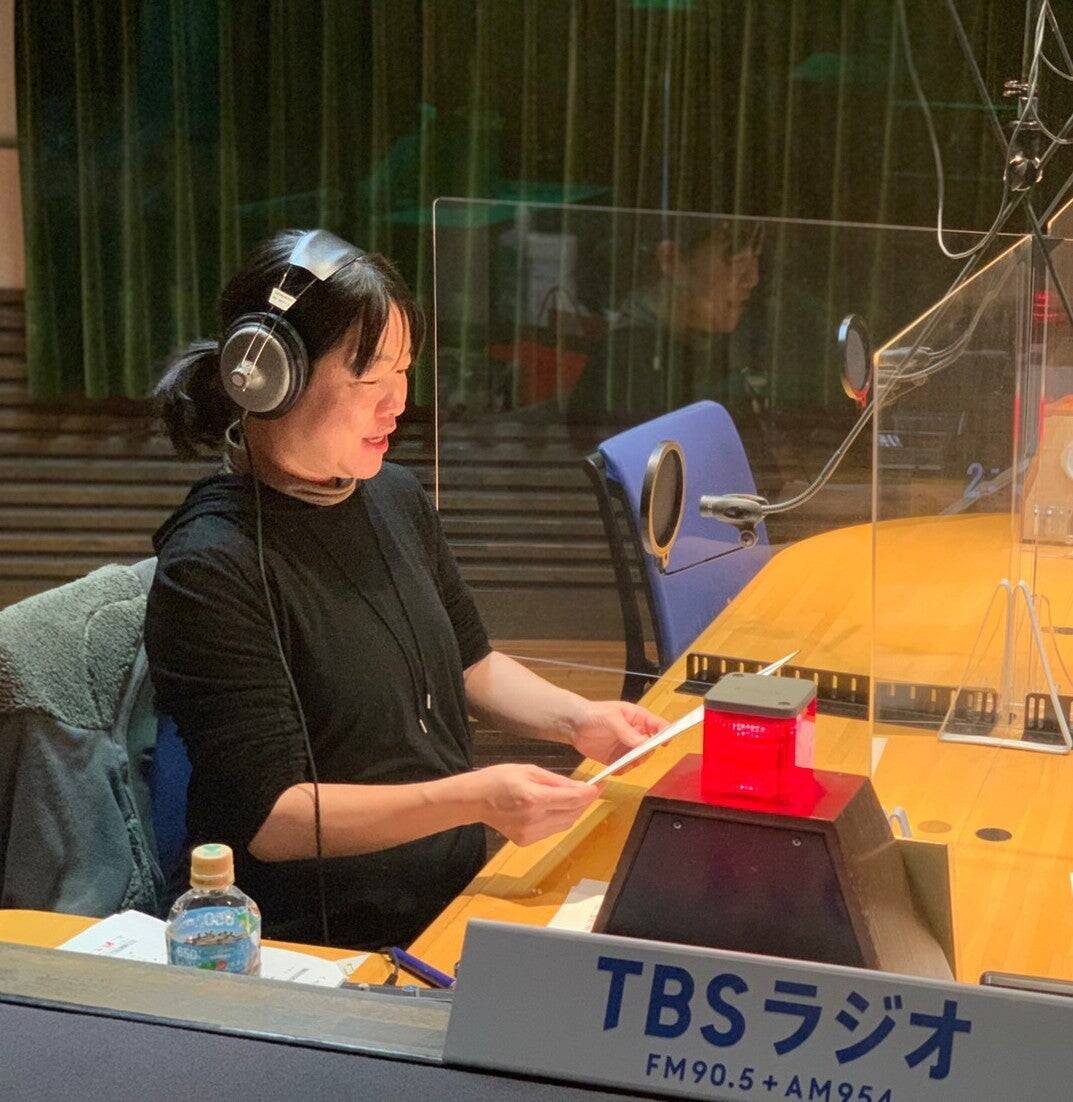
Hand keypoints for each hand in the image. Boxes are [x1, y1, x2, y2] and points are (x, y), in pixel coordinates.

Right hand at [462, 764, 598, 846]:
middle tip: (591, 790)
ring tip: (575, 797)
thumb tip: (580, 787)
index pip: (571, 800)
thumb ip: (556, 781)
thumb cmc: (499, 778)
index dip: (589, 793)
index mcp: (533, 798)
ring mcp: (529, 833)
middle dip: (584, 802)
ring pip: (565, 824)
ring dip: (574, 811)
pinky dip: (561, 819)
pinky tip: (557, 808)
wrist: (475, 799)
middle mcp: (532, 819)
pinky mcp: (525, 841)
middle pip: (571, 814)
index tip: (600, 785)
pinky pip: (553, 830)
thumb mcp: (529, 770)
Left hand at [567, 700, 666, 765]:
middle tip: (637, 755)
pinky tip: (615, 769)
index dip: (665, 733)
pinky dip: (623, 770)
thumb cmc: (595, 713)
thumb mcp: (611, 718)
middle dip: (647, 752)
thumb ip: (626, 731)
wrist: (574, 724)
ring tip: (624, 764)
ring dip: (635, 763)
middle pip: (651, 746)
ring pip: (639, 759)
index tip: (665, 743)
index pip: (658, 725)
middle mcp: (636, 734)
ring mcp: (626, 748)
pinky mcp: (616, 759)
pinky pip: (625, 768)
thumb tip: (644, 743)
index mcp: (638, 719)